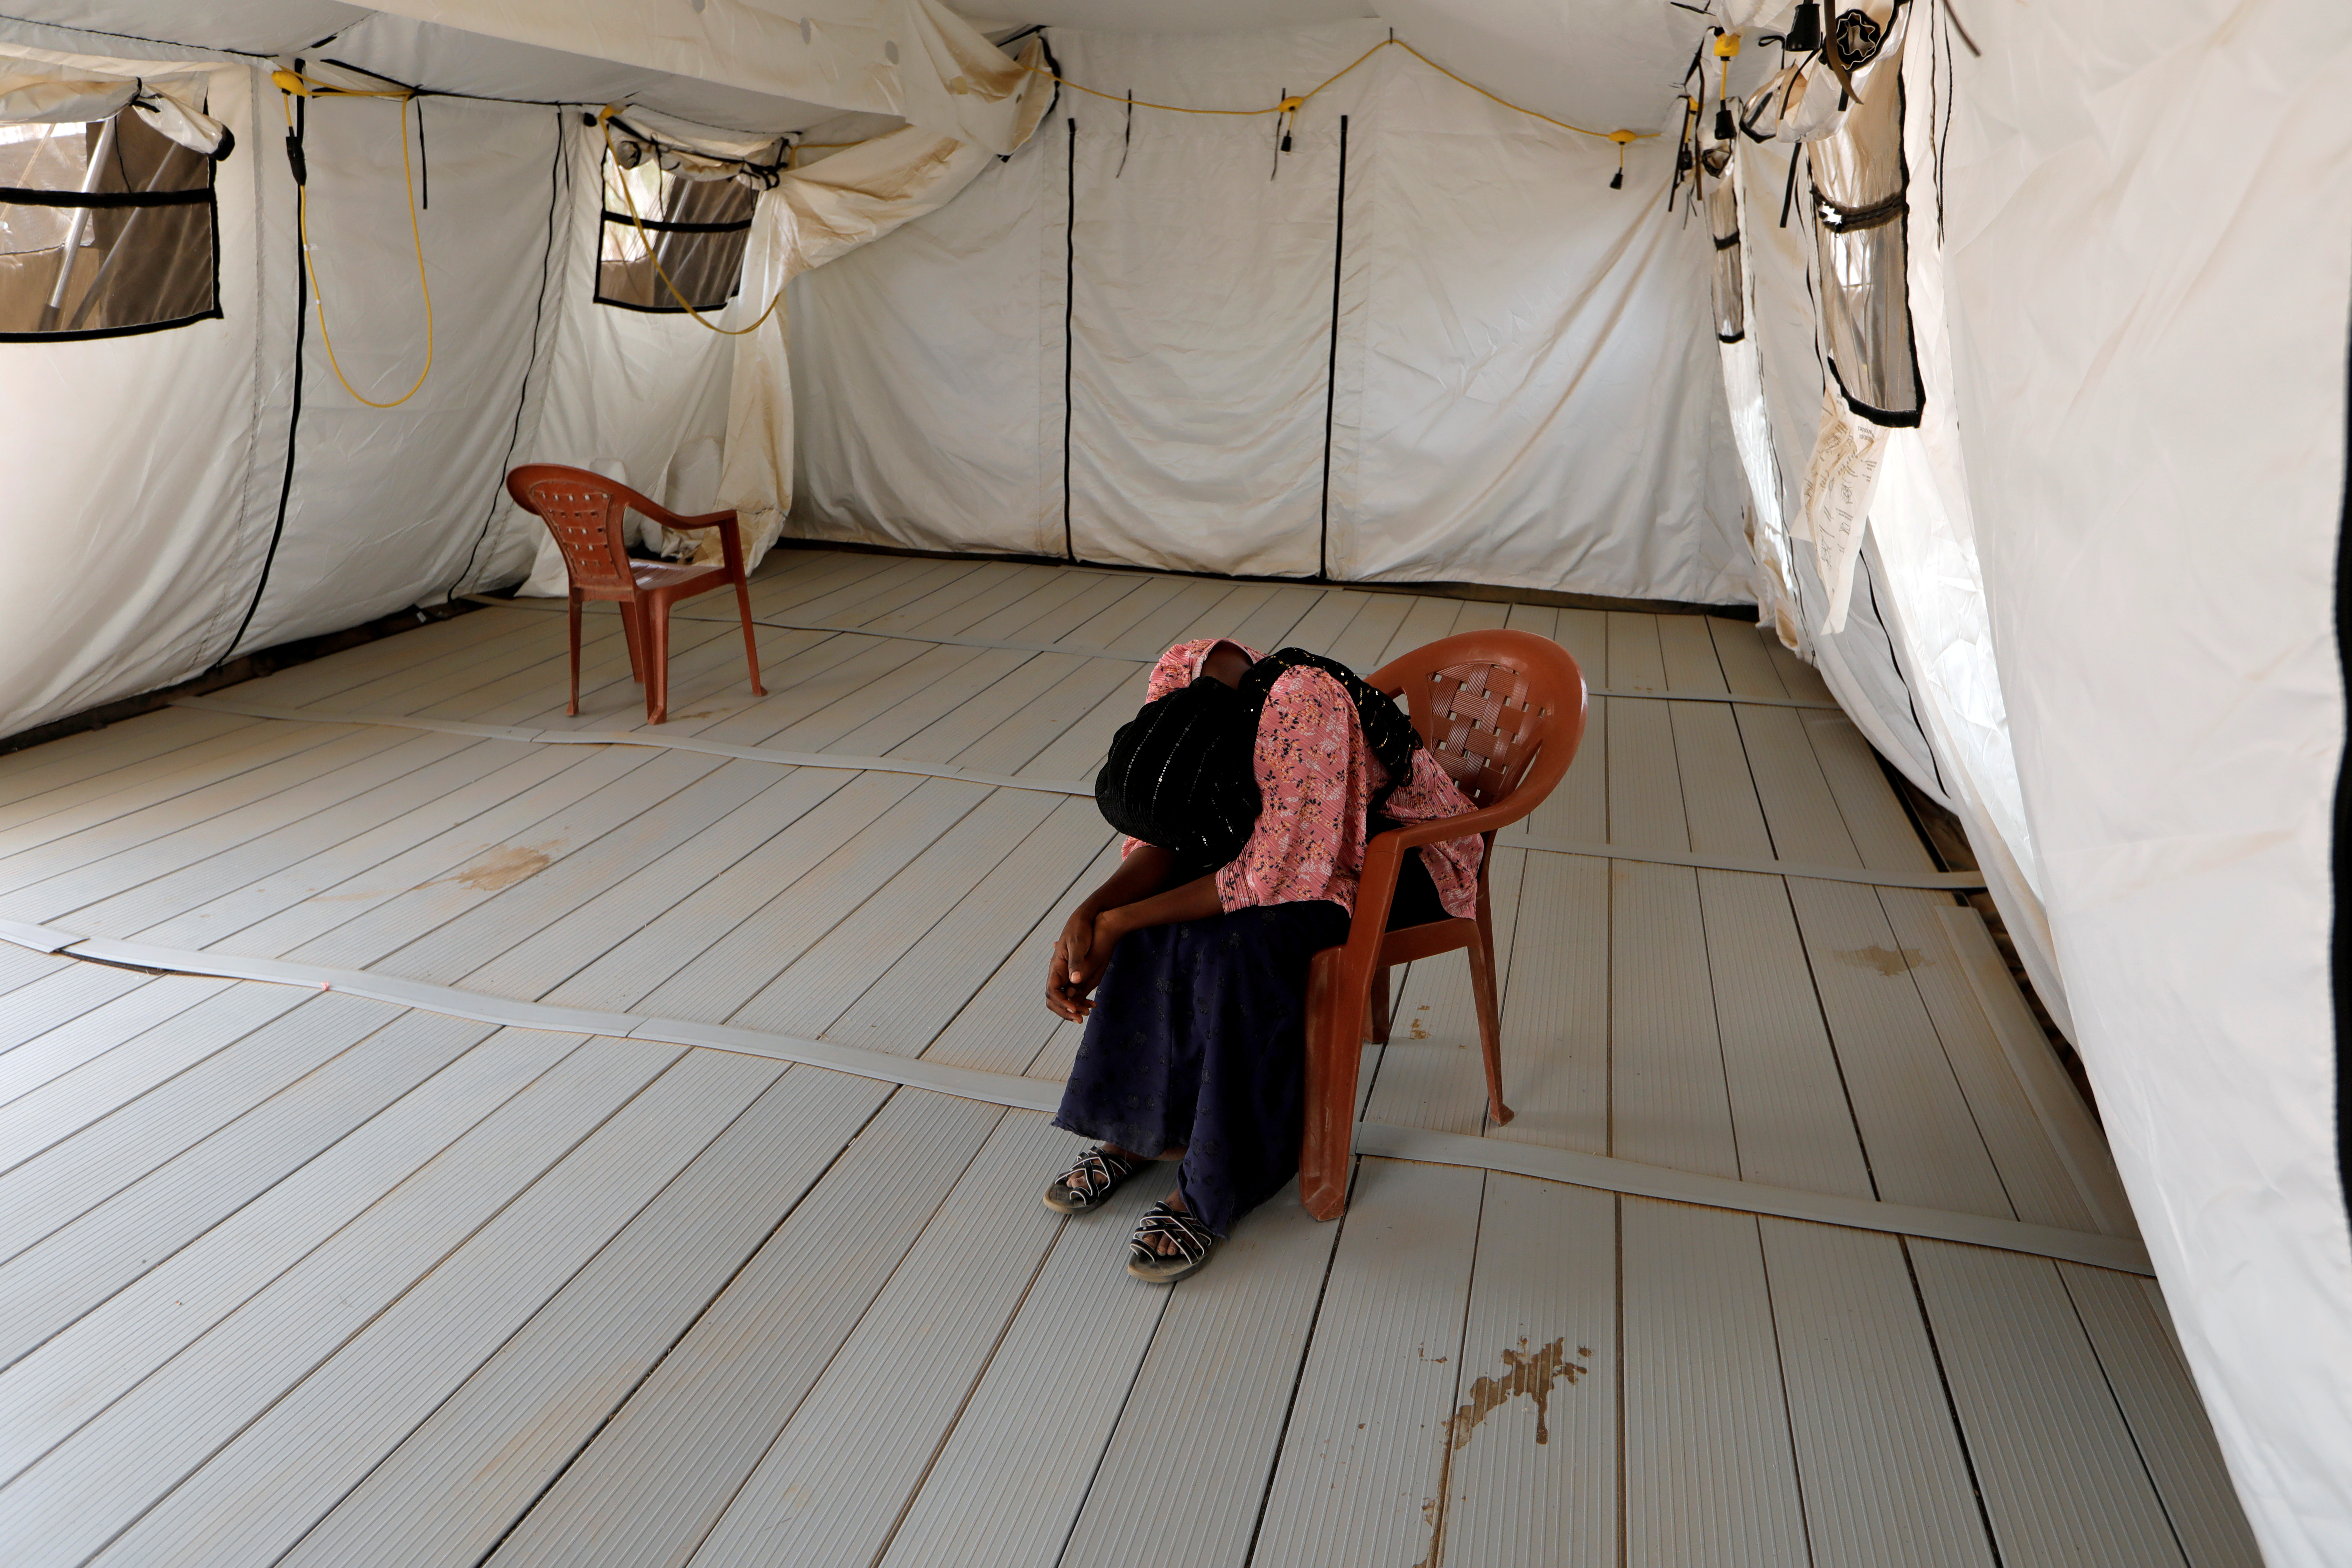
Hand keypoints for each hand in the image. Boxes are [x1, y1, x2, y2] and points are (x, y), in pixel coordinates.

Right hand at [1048, 906, 1101, 1021]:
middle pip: (1054, 998)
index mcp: (1056, 966)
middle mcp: (1057, 972)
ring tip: (1088, 1012)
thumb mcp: (1079, 945)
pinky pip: (1072, 991)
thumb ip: (1076, 962)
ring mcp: (1064, 973)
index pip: (1051, 992)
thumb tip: (1073, 981)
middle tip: (1080, 1018)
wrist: (1087, 919)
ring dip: (1074, 1007)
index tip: (1074, 1010)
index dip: (1061, 1004)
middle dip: (1066, 1010)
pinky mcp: (1073, 972)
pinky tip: (1090, 1002)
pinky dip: (1079, 999)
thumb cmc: (1081, 930)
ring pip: (1063, 997)